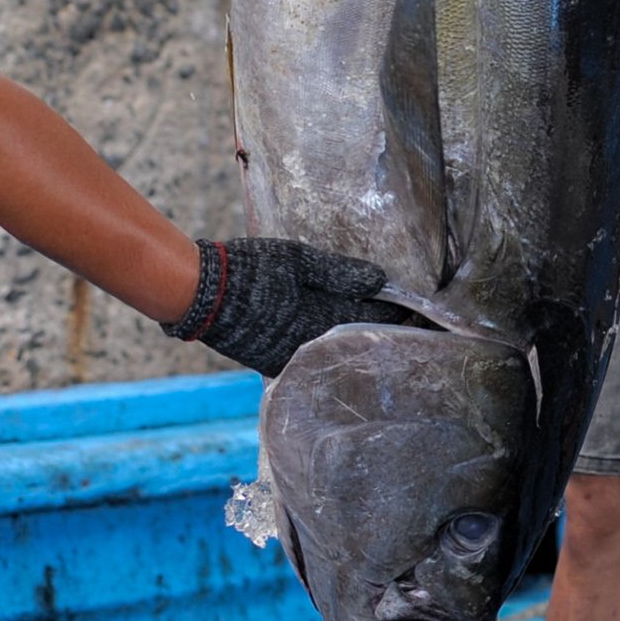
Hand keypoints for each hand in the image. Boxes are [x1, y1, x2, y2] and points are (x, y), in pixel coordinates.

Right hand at [163, 237, 406, 376]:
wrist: (200, 295)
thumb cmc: (250, 270)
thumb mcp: (297, 259)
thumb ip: (339, 272)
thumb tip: (380, 280)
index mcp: (320, 321)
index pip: (373, 319)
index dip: (397, 312)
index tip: (419, 307)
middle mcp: (311, 347)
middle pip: (358, 338)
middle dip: (382, 327)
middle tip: (408, 318)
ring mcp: (292, 358)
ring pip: (337, 348)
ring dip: (357, 337)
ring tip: (379, 325)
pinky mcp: (274, 361)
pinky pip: (314, 354)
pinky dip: (331, 343)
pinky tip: (339, 332)